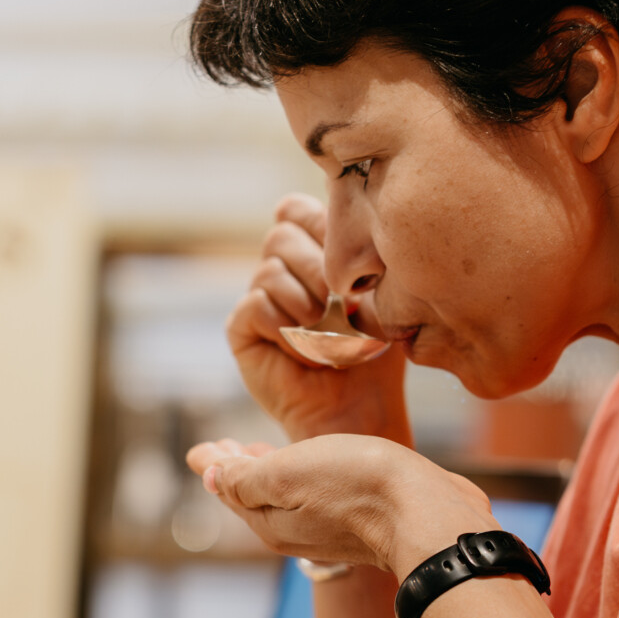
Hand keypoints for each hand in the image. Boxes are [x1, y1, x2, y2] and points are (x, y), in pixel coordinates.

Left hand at [195, 434, 493, 574]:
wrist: (430, 515)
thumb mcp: (287, 474)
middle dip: (238, 469)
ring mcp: (331, 530)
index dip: (215, 466)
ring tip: (257, 451)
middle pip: (256, 496)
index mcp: (271, 522)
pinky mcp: (363, 522)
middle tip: (222, 448)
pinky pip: (318, 497)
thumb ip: (246, 478)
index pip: (231, 491)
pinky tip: (313, 465)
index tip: (199, 449)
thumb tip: (212, 477)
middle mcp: (297, 532)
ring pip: (287, 497)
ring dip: (269, 472)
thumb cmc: (358, 487)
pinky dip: (302, 476)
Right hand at [229, 194, 411, 442]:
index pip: (293, 209)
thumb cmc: (373, 354)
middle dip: (316, 267)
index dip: (317, 224)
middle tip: (340, 304)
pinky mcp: (241, 329)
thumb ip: (355, 252)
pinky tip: (306, 354)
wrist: (358, 408)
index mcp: (309, 254)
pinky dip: (287, 330)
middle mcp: (279, 272)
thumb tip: (345, 220)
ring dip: (307, 304)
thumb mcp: (377, 294)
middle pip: (279, 235)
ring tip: (326, 335)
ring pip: (269, 270)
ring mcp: (257, 300)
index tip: (346, 258)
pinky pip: (255, 305)